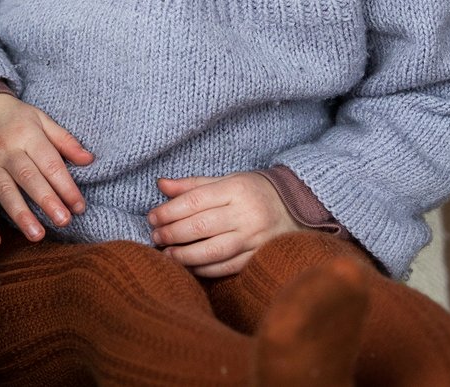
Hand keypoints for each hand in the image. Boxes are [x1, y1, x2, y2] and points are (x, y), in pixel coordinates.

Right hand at [0, 92, 95, 247]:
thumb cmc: (14, 118)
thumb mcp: (41, 120)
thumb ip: (65, 141)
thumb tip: (89, 159)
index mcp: (26, 135)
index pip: (49, 163)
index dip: (65, 186)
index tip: (79, 206)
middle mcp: (5, 150)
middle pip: (28, 177)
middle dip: (47, 200)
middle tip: (63, 221)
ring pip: (4, 191)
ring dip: (20, 214)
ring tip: (37, 235)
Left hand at [149, 174, 300, 278]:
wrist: (297, 207)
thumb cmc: (253, 191)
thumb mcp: (225, 181)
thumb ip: (192, 185)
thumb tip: (161, 184)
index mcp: (236, 189)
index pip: (195, 200)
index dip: (169, 211)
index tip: (152, 217)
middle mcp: (246, 214)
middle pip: (202, 226)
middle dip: (173, 233)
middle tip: (156, 237)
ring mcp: (255, 238)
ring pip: (214, 250)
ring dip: (186, 255)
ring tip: (168, 254)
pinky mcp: (260, 256)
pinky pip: (229, 266)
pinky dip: (206, 269)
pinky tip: (190, 267)